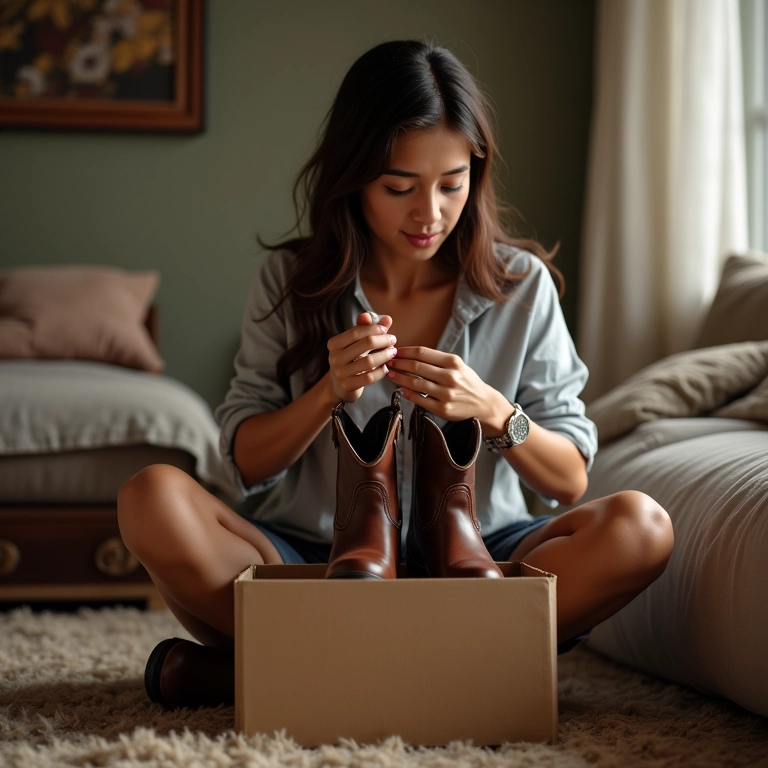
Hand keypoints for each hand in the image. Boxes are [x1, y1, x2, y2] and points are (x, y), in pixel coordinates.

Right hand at [327, 312, 396, 402]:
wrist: (340, 386)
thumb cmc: (351, 359)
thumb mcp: (356, 343)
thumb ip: (369, 329)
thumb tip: (387, 318)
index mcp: (334, 343)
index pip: (356, 332)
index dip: (374, 329)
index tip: (385, 329)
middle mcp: (334, 357)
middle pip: (366, 344)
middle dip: (383, 340)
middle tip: (393, 340)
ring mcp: (340, 373)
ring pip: (370, 361)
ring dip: (385, 355)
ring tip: (393, 352)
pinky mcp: (348, 386)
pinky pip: (370, 377)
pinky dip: (381, 371)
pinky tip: (386, 368)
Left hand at [386, 346, 504, 422]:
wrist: (483, 402)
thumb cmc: (466, 381)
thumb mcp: (456, 364)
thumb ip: (436, 360)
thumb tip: (409, 354)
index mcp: (452, 362)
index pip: (422, 353)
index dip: (405, 352)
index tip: (394, 351)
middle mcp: (450, 376)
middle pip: (417, 367)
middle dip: (399, 363)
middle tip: (388, 362)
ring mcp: (446, 394)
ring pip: (416, 383)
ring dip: (399, 378)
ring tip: (390, 374)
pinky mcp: (443, 409)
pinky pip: (420, 400)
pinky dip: (408, 394)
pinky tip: (402, 390)